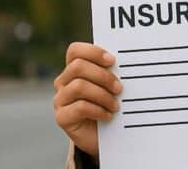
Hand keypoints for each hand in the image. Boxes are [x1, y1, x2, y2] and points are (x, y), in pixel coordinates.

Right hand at [53, 42, 121, 157]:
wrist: (104, 136)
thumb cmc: (110, 104)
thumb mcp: (112, 86)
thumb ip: (113, 73)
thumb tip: (126, 62)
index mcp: (75, 68)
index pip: (75, 51)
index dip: (93, 52)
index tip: (112, 61)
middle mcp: (63, 82)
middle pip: (77, 67)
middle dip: (102, 76)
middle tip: (119, 88)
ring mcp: (61, 100)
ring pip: (79, 86)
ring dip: (102, 95)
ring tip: (115, 105)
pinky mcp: (62, 117)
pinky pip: (80, 107)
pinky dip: (98, 110)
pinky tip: (108, 116)